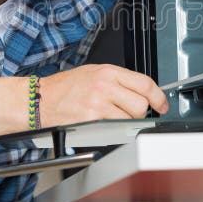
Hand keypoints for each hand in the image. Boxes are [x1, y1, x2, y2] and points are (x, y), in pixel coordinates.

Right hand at [40, 64, 168, 126]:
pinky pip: (116, 128)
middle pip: (141, 103)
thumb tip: (141, 92)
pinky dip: (116, 129)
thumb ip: (118, 81)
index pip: (145, 83)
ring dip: (128, 121)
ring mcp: (99, 103)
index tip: (162, 104)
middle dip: (141, 111)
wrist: (40, 100)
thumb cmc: (64, 88)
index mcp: (108, 71)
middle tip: (131, 112)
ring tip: (114, 117)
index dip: (159, 96)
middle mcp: (105, 86)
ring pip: (131, 117)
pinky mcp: (92, 120)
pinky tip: (106, 124)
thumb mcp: (93, 73)